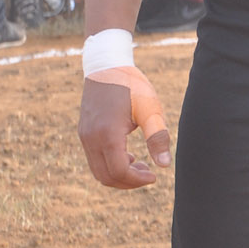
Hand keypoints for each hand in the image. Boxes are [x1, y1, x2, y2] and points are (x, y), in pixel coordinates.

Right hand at [79, 68, 170, 188]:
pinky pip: (94, 159)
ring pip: (98, 171)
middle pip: (106, 177)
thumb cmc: (131, 85)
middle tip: (148, 174)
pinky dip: (109, 165)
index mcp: (108, 134)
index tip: (153, 176)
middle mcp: (91, 139)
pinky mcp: (83, 132)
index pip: (119, 171)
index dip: (137, 180)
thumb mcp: (149, 109)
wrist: (107, 65)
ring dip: (118, 175)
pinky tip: (127, 155)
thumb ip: (157, 137)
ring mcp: (85, 136)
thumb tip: (165, 165)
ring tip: (139, 164)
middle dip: (128, 182)